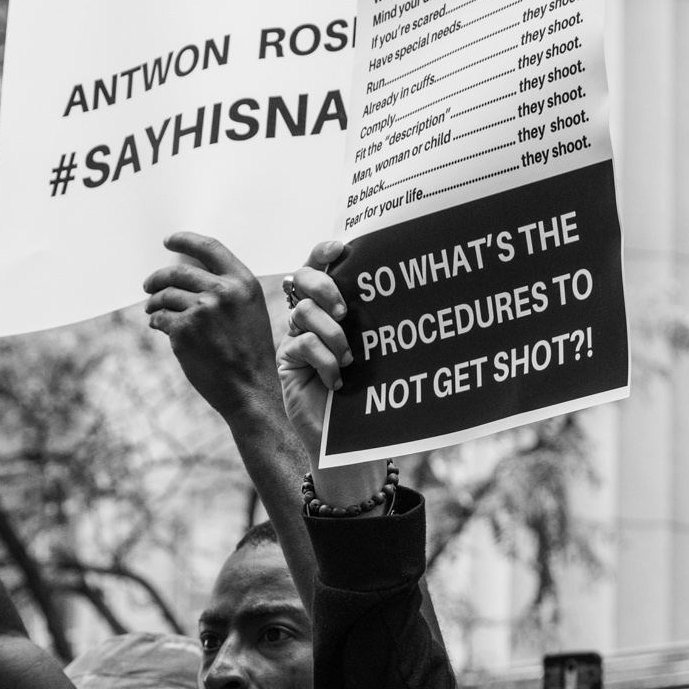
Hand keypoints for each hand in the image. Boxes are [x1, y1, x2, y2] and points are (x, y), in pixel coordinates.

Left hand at [141, 233, 280, 421]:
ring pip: (165, 295)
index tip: (168, 241)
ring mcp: (202, 310)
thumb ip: (227, 289)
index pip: (209, 248)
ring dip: (154, 302)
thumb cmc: (250, 352)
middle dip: (158, 278)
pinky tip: (158, 326)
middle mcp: (223, 291)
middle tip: (148, 285)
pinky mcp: (184, 330)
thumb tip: (189, 274)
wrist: (250, 387)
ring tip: (153, 310)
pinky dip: (156, 320)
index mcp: (243, 282)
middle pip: (178, 272)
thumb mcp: (250, 311)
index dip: (185, 240)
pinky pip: (160, 318)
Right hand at [279, 241, 383, 504]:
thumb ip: (375, 322)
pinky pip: (300, 344)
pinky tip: (337, 380)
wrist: (350, 440)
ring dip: (331, 334)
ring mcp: (296, 340)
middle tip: (343, 309)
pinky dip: (324, 360)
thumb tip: (401, 288)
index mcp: (333, 309)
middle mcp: (311, 319)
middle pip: (303, 279)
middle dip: (323, 286)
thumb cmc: (369, 395)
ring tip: (348, 360)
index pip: (321, 268)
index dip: (324, 252)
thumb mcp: (377, 352)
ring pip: (302, 312)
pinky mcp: (287, 363)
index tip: (341, 248)